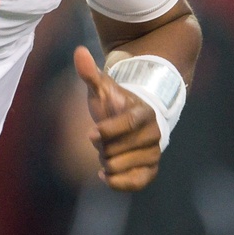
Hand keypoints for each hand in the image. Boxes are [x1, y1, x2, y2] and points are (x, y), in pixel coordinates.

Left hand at [73, 46, 161, 191]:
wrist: (134, 124)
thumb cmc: (116, 105)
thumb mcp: (102, 88)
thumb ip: (91, 73)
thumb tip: (79, 51)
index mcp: (143, 113)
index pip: (128, 124)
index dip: (108, 130)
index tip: (90, 133)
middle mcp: (154, 134)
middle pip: (119, 148)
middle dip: (103, 147)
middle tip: (100, 140)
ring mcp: (153, 153)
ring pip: (123, 166)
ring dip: (107, 162)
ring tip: (106, 153)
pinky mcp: (150, 170)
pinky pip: (136, 182)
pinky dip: (118, 182)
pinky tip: (105, 175)